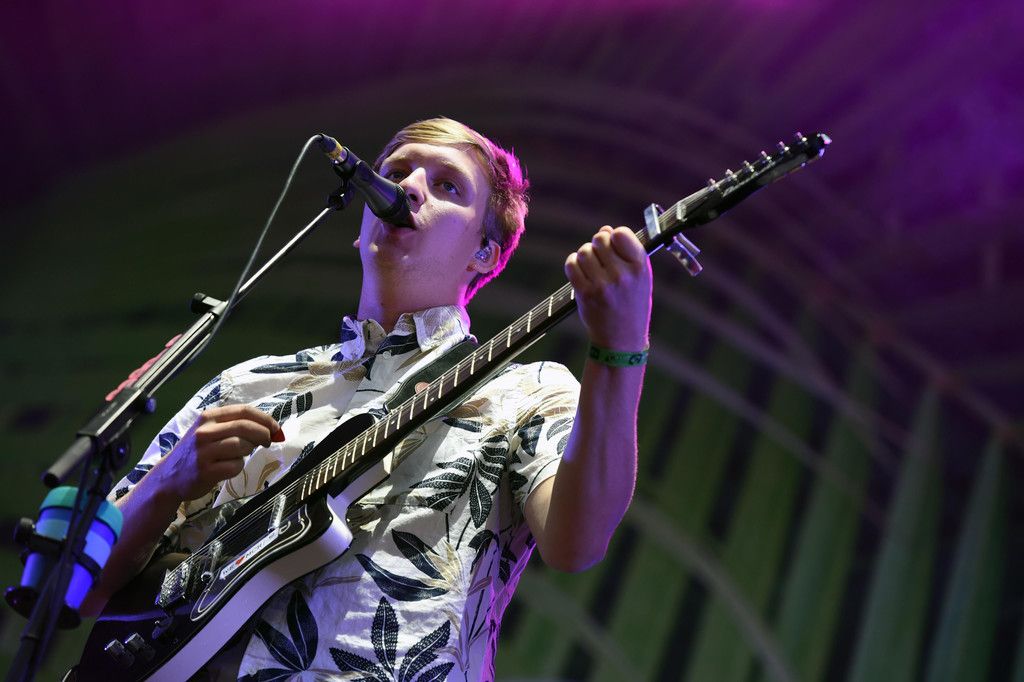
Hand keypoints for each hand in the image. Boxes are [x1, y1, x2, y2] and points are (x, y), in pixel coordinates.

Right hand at [151, 405, 282, 501]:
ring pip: (242, 446)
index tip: (276, 427)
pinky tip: (229, 468)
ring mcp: (204, 451)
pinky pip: (235, 466)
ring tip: (240, 455)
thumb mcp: (210, 431)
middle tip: (269, 441)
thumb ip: (235, 425)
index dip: (265, 418)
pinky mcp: (205, 471)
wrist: (168, 477)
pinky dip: (238, 467)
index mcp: (208, 417)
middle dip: (264, 434)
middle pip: (245, 427)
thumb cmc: (196, 452)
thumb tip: (271, 427)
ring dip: (248, 451)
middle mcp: (204, 431)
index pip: (244, 410)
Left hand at [564, 226, 652, 349]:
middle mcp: (622, 275)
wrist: (622, 340)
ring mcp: (602, 285)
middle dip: (598, 244)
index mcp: (640, 268)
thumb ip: (626, 252)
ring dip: (585, 255)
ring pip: (584, 251)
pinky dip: (573, 264)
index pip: (621, 233)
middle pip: (600, 239)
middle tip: (601, 258)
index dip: (615, 236)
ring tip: (592, 267)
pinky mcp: (585, 294)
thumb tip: (605, 229)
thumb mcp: (640, 278)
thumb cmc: (632, 304)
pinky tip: (581, 272)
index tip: (615, 246)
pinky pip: (571, 265)